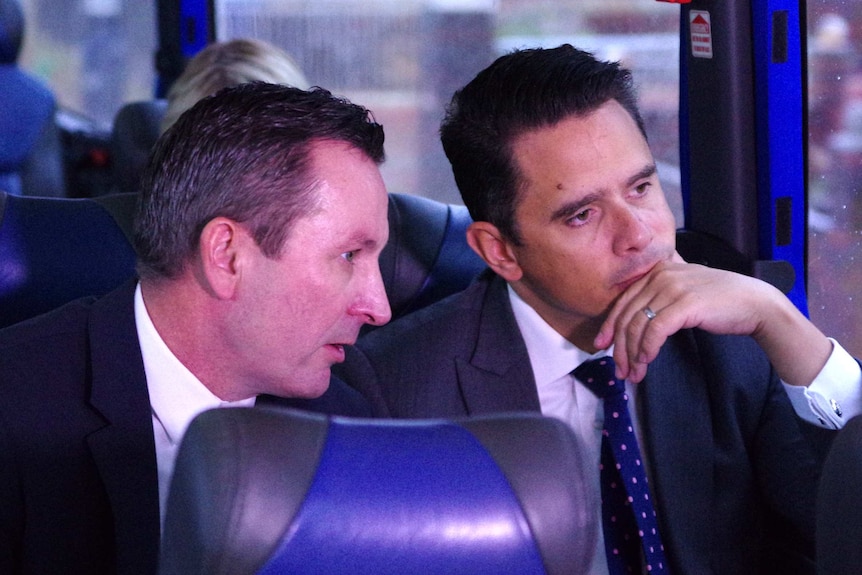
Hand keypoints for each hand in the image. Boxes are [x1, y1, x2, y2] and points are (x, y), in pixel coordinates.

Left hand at [594, 255, 830, 384]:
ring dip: (632, 354)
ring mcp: (673, 287)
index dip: (610, 327)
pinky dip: (647, 348)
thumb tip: (633, 328)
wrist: (755, 303)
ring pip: (638, 325)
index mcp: (657, 271)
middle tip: (620, 370)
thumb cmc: (719, 303)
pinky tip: (647, 361)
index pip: (623, 302)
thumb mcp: (682, 294)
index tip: (602, 347)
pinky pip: (655, 330)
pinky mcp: (685, 303)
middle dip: (619, 347)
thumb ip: (658, 302)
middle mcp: (661, 275)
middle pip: (628, 315)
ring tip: (634, 373)